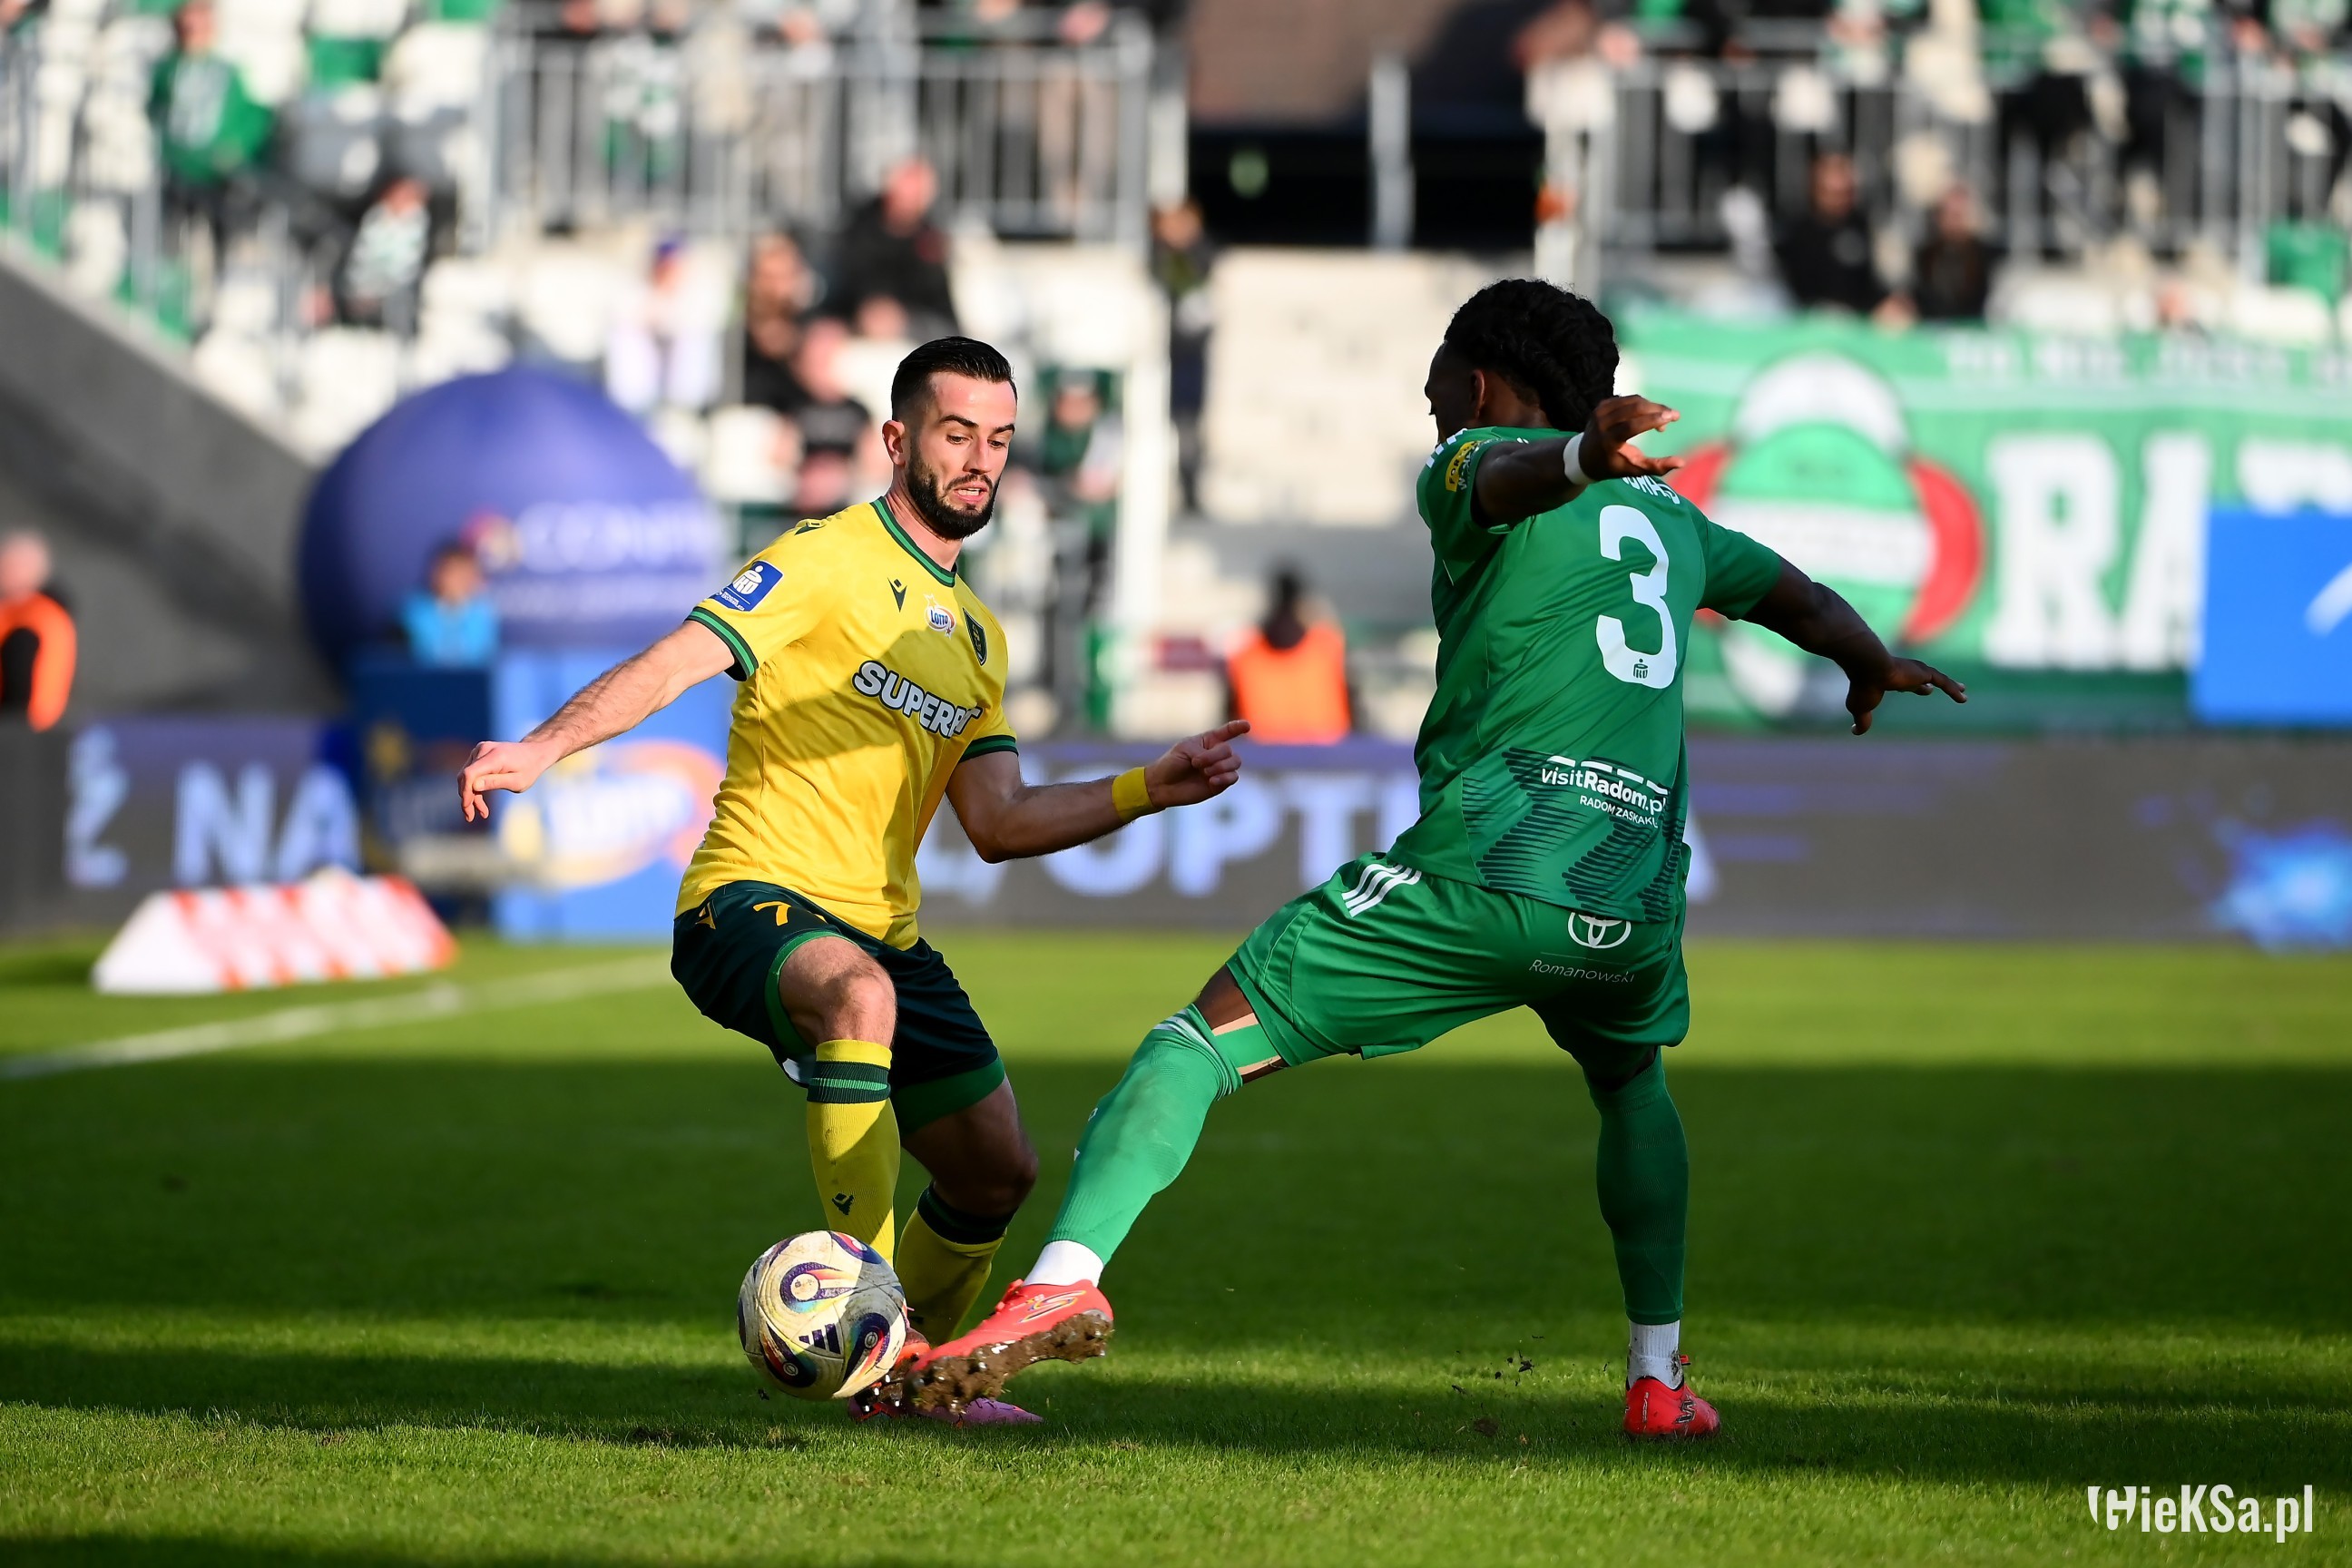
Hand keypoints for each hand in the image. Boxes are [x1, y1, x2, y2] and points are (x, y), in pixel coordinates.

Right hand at [458, 738, 559, 820]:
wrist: (534, 753)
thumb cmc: (529, 769)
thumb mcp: (517, 781)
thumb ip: (495, 782)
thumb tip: (474, 786)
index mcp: (495, 757)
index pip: (470, 774)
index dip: (465, 792)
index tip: (467, 809)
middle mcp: (484, 750)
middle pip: (466, 776)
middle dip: (467, 798)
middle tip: (471, 817)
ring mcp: (480, 750)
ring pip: (466, 777)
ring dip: (471, 795)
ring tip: (482, 812)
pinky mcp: (479, 754)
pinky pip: (471, 773)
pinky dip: (474, 788)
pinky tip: (480, 803)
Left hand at [1145, 720, 1249, 807]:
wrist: (1162, 785)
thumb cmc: (1171, 763)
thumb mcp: (1185, 749)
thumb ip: (1204, 752)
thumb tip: (1218, 766)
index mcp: (1208, 741)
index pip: (1227, 732)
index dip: (1237, 728)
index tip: (1246, 726)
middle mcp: (1216, 754)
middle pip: (1229, 750)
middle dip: (1215, 756)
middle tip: (1197, 763)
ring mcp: (1219, 769)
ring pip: (1235, 763)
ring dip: (1221, 766)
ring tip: (1206, 772)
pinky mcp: (1219, 784)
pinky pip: (1233, 778)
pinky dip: (1225, 778)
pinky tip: (1212, 780)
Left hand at [1580, 396, 1683, 480]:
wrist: (1583, 457)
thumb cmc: (1612, 466)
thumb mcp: (1633, 470)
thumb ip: (1657, 467)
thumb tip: (1682, 462)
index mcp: (1607, 442)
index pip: (1631, 426)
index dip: (1652, 420)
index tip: (1672, 418)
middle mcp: (1601, 423)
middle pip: (1634, 409)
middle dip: (1657, 409)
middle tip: (1674, 416)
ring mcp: (1600, 411)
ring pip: (1633, 401)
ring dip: (1652, 406)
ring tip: (1662, 419)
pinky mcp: (1602, 405)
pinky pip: (1627, 399)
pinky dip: (1641, 404)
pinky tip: (1648, 414)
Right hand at [1844, 657, 1966, 734]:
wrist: (1869, 668)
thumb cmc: (1862, 687)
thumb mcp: (1860, 708)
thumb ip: (1862, 721)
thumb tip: (1855, 732)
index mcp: (1892, 679)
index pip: (1907, 684)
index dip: (1915, 687)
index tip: (1923, 690)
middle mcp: (1906, 673)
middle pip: (1923, 678)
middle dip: (1928, 683)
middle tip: (1934, 688)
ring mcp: (1917, 672)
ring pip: (1938, 679)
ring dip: (1950, 686)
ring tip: (1962, 690)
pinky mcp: (1925, 674)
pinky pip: (1944, 683)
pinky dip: (1954, 690)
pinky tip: (1964, 698)